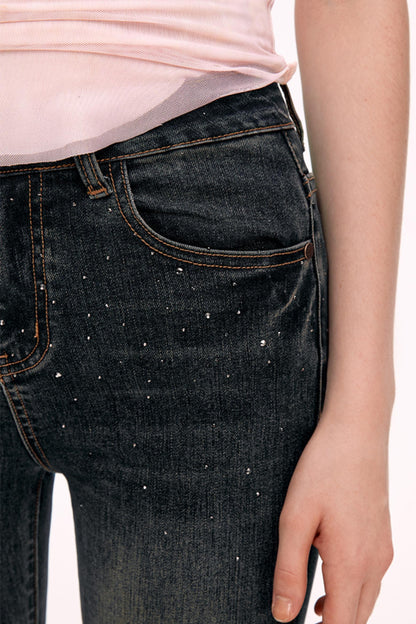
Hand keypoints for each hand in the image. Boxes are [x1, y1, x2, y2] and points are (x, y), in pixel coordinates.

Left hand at [271, 406, 393, 623]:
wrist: (358, 432)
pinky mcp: (383, 536)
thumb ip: (288, 570)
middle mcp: (374, 562)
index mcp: (351, 563)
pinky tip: (330, 575)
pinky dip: (353, 590)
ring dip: (343, 611)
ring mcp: (383, 549)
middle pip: (357, 619)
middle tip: (302, 619)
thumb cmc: (324, 468)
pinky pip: (372, 578)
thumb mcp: (295, 518)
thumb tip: (283, 616)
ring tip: (312, 607)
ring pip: (367, 600)